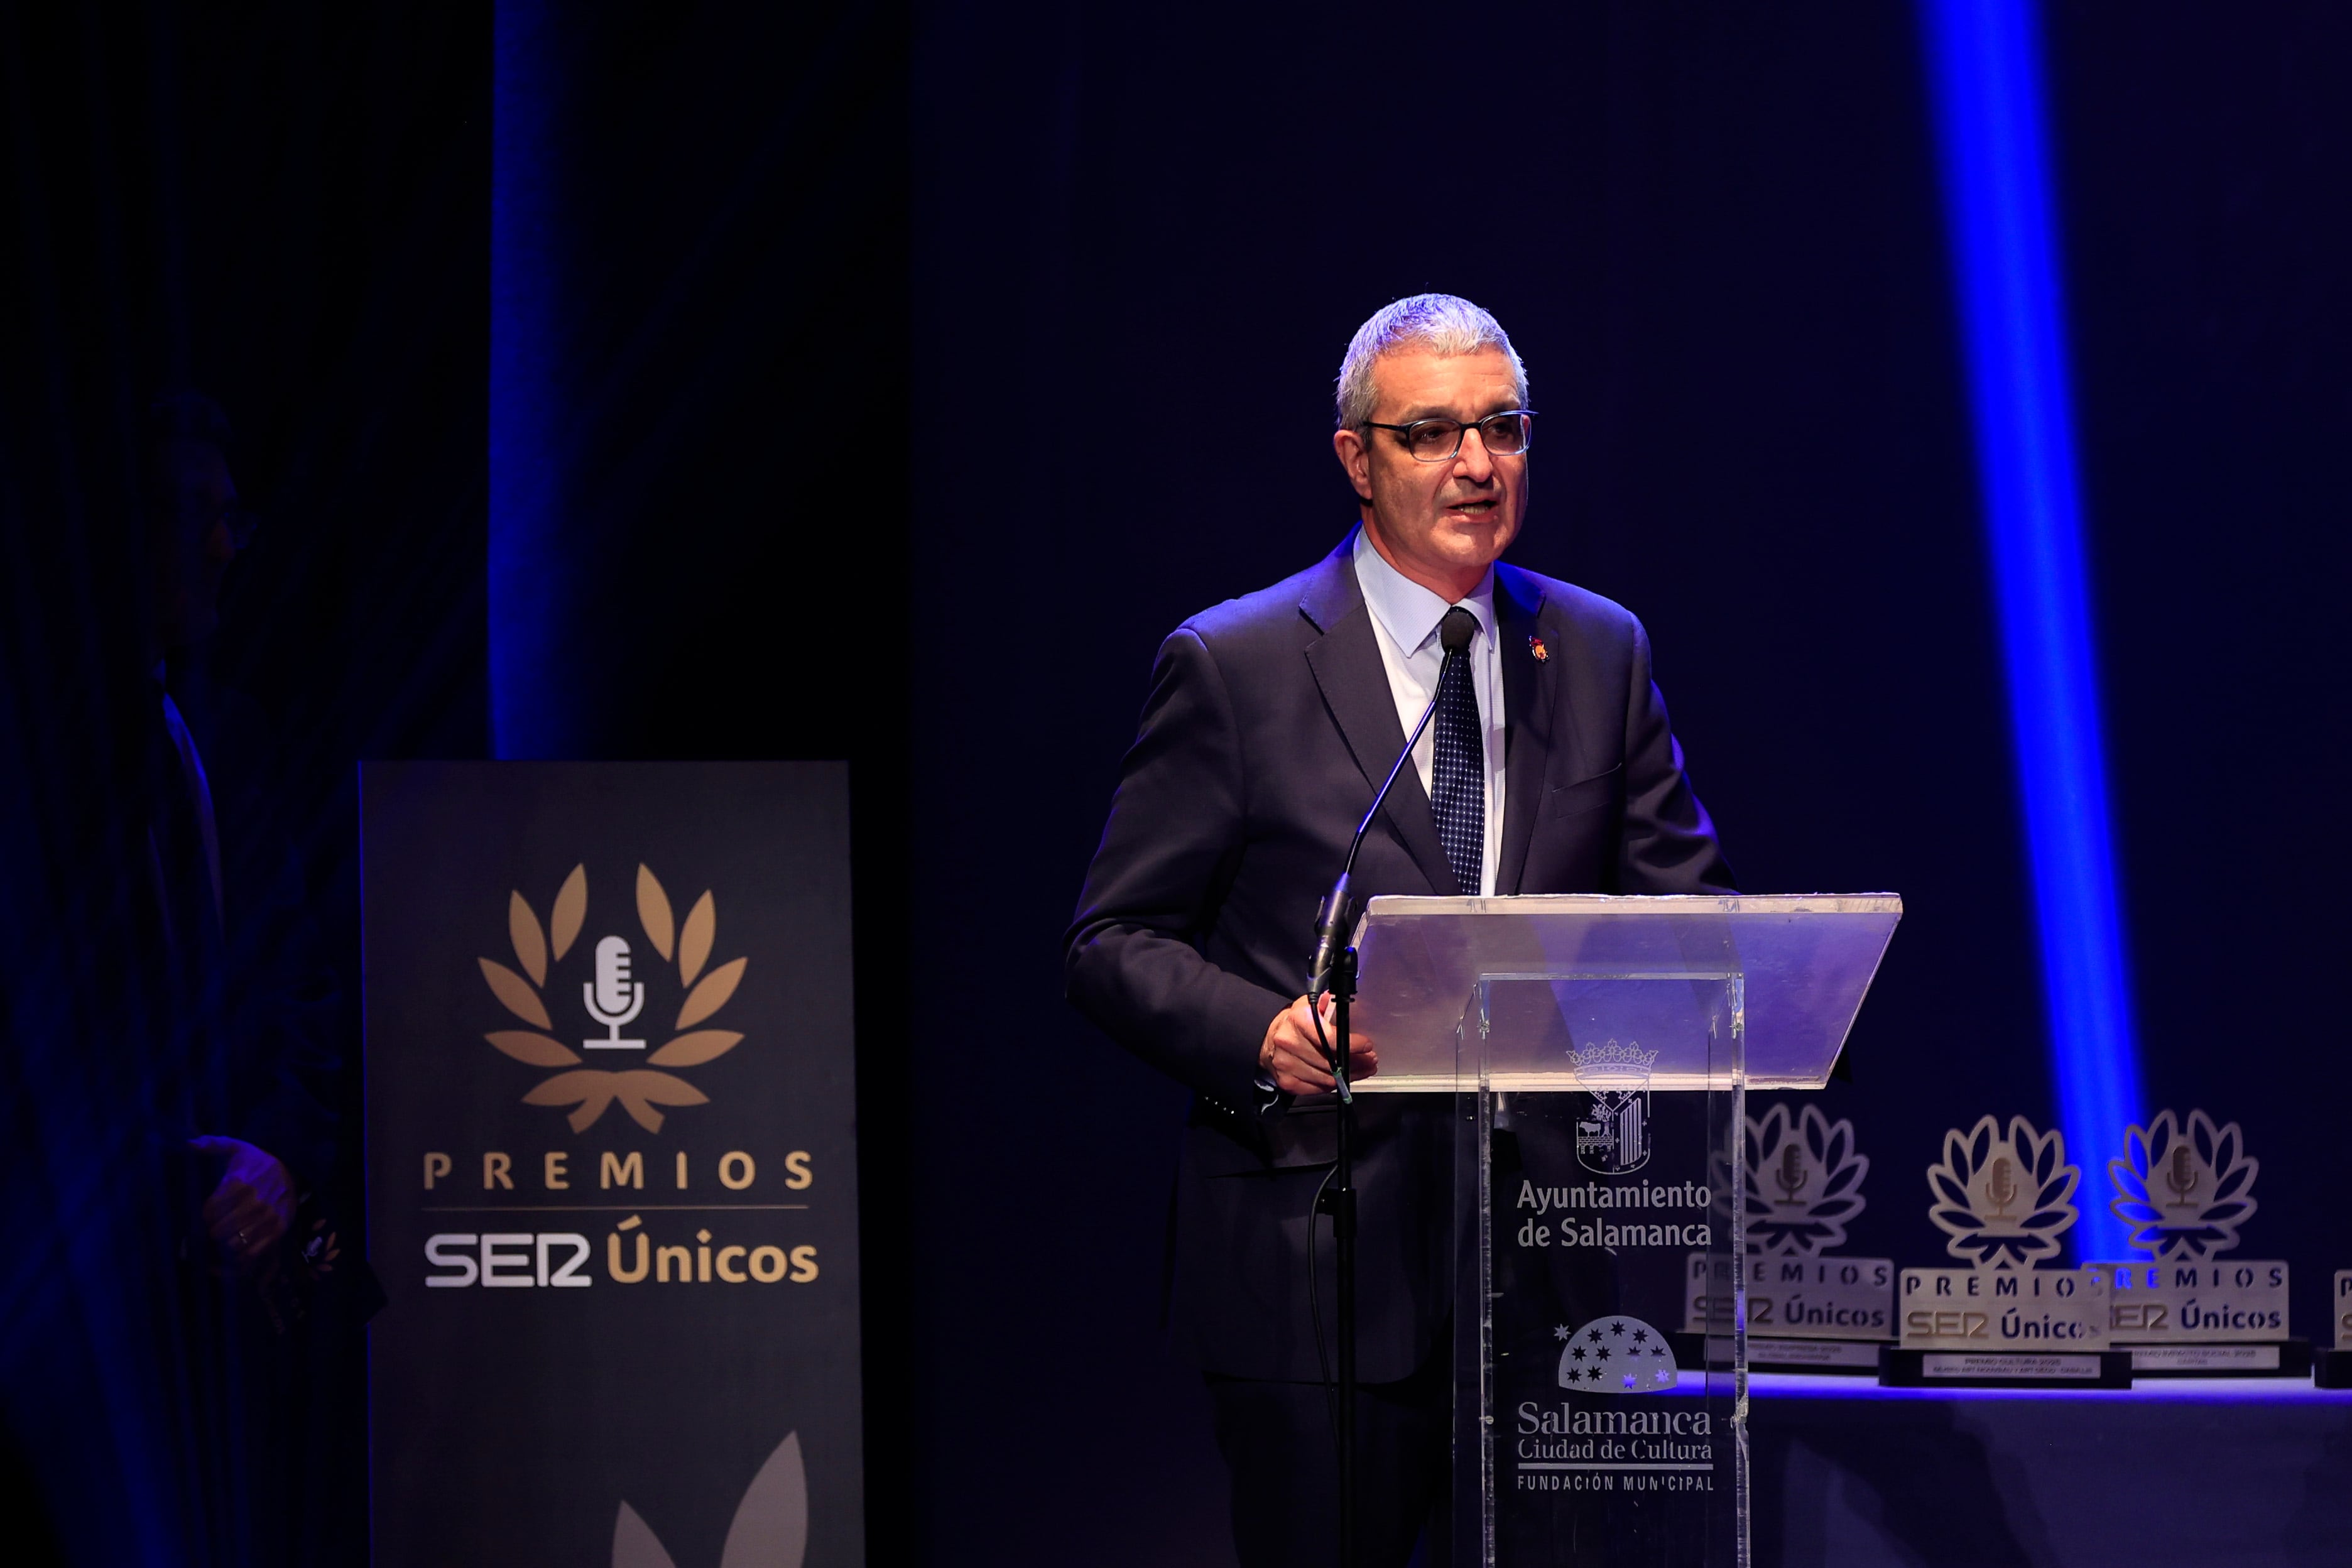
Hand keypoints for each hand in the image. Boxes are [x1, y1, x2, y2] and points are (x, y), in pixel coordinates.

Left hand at [188, 1136, 296, 1267]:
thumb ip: (212, 1144)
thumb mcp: (236, 1147)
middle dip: (212, 1233)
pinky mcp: (278, 1229)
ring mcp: (267, 1218)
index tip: (208, 1215)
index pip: (209, 1212)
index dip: (204, 1216)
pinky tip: (237, 1247)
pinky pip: (252, 1252)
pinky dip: (241, 1256)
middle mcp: (254, 1202)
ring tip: (225, 1238)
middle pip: (218, 1231)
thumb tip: (188, 1144)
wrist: (292, 1168)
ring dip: (225, 1245)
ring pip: (234, 1244)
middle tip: (214, 1228)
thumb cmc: (257, 1161)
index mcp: (239, 1182)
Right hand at [1258, 993, 1376, 1097]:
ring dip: (1349, 1075)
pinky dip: (1334, 1085)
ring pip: (1327, 1078)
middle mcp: (1289, 1043)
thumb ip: (1324, 1004)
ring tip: (1363, 1068)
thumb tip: (1334, 998)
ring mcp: (1287, 1065)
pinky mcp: (1288, 1082)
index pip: (1329, 1037)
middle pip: (1331, 1061)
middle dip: (1356, 1062)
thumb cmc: (1293, 1023)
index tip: (1366, 1045)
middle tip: (1370, 1060)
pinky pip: (1318, 1088)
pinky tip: (1344, 1077)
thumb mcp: (1307, 1005)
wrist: (1267, 1041)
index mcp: (1297, 1020)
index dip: (1351, 1044)